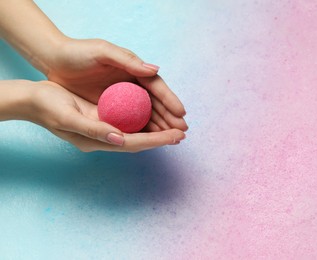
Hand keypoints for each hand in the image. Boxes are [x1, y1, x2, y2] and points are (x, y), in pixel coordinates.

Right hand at [25, 81, 185, 151]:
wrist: (34, 100)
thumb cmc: (48, 107)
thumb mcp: (69, 117)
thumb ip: (94, 129)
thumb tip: (119, 138)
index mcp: (98, 140)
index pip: (134, 143)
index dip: (157, 141)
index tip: (176, 137)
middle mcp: (105, 138)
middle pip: (139, 140)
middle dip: (162, 137)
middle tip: (183, 133)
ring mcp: (105, 129)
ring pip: (136, 132)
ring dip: (156, 130)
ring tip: (175, 127)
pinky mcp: (104, 118)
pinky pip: (128, 121)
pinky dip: (144, 120)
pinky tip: (155, 115)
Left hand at [45, 38, 187, 131]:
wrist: (54, 60)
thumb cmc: (78, 52)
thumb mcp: (102, 52)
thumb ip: (128, 60)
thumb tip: (155, 70)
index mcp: (133, 68)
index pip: (156, 86)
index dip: (170, 100)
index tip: (181, 114)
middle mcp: (131, 83)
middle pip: (155, 102)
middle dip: (169, 117)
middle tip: (182, 131)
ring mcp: (121, 96)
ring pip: (145, 113)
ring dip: (159, 125)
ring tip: (172, 138)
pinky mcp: (110, 105)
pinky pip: (130, 119)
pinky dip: (141, 128)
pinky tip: (149, 137)